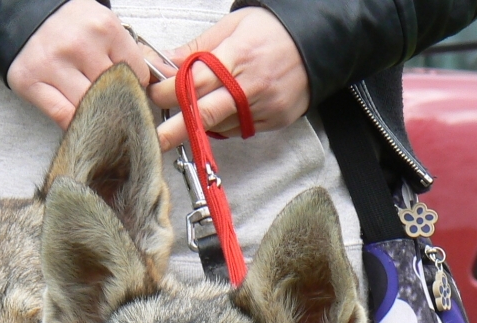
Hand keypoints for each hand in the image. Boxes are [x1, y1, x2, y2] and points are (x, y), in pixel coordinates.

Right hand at [7, 0, 149, 129]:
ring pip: (89, 107)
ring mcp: (53, 65)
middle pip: (113, 92)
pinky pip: (62, 115)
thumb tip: (164, 77)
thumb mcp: (104, 27)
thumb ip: (131, 52)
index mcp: (103, 28)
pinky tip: (80, 123)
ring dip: (96, 117)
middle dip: (117, 105)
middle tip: (116, 112)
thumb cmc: (70, 25)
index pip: (135, 73)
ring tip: (97, 117)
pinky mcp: (31, 82)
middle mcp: (79, 46)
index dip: (136, 88)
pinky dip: (75, 124)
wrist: (26, 15)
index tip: (130, 94)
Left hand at [148, 8, 309, 150]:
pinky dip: (225, 123)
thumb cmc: (274, 29)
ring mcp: (265, 106)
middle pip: (204, 114)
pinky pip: (239, 129)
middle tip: (156, 141)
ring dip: (201, 122)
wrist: (323, 40)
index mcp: (237, 56)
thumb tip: (163, 63)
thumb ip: (197, 49)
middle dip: (175, 130)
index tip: (153, 96)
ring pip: (220, 125)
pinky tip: (226, 107)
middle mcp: (251, 85)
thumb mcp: (233, 27)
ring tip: (195, 110)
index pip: (193, 82)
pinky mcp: (275, 120)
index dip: (168, 92)